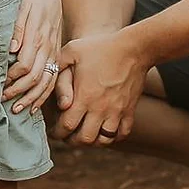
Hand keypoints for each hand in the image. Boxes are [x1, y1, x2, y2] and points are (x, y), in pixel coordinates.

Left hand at [2, 0, 62, 114]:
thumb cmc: (32, 1)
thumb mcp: (23, 7)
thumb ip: (17, 27)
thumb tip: (11, 48)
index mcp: (37, 37)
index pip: (24, 64)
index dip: (11, 77)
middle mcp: (47, 48)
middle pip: (34, 77)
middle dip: (17, 91)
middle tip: (1, 100)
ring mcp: (53, 54)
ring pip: (45, 82)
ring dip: (31, 98)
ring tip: (16, 109)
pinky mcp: (56, 57)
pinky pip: (53, 80)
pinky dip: (44, 95)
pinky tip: (34, 107)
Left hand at [54, 28, 147, 145]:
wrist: (133, 48)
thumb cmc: (99, 48)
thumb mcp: (71, 52)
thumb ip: (59, 76)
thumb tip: (61, 104)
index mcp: (84, 96)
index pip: (67, 126)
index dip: (57, 132)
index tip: (54, 130)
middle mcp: (100, 108)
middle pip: (84, 139)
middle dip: (72, 140)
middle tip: (67, 135)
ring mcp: (117, 111)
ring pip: (103, 140)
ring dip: (92, 141)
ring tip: (84, 133)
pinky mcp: (129, 111)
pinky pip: (122, 134)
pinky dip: (112, 137)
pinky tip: (104, 129)